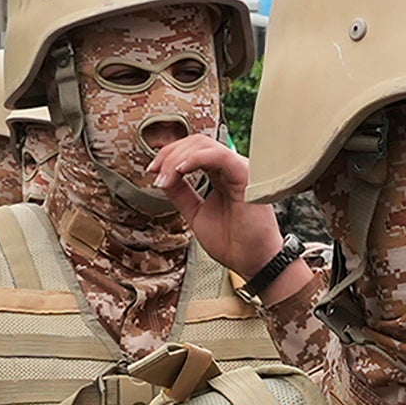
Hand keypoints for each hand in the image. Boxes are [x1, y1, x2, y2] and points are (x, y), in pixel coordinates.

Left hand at [150, 134, 282, 279]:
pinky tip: (180, 171)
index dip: (169, 156)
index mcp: (221, 175)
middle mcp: (230, 168)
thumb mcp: (195, 214)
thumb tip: (163, 178)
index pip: (193, 151)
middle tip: (154, 172)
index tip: (153, 172)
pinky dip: (194, 159)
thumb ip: (181, 194)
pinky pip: (218, 156)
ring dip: (176, 158)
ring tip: (164, 177)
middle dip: (169, 154)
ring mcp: (239, 169)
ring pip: (203, 145)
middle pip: (196, 142)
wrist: (252, 262)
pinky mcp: (246, 176)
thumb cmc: (233, 242)